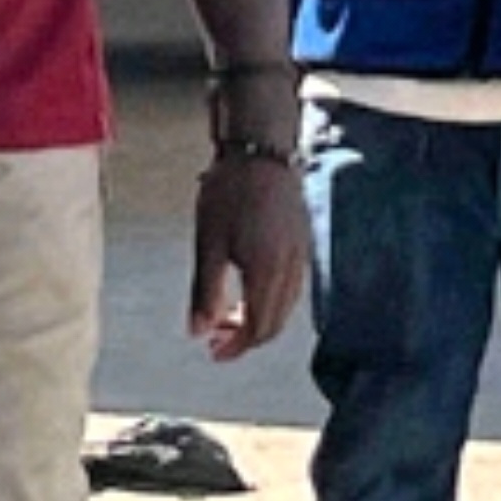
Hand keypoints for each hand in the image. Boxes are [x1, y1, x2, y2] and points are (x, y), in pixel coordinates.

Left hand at [189, 152, 309, 361]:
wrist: (260, 149)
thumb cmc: (230, 192)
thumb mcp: (209, 243)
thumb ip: (205, 292)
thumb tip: (198, 331)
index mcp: (269, 272)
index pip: (259, 328)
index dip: (236, 347)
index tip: (212, 351)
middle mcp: (292, 268)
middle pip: (276, 322)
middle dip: (247, 338)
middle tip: (215, 337)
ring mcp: (301, 254)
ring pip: (286, 305)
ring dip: (259, 319)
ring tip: (228, 315)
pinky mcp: (302, 241)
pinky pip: (292, 285)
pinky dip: (271, 299)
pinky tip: (249, 289)